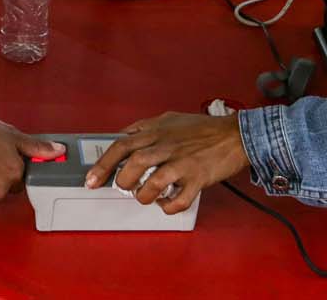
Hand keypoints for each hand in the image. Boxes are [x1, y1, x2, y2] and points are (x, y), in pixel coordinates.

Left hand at [83, 112, 249, 213]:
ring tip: (145, 196)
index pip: (122, 144)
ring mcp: (183, 162)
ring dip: (144, 195)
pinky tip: (166, 204)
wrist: (235, 135)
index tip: (91, 179)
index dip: (103, 164)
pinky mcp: (198, 178)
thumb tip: (124, 135)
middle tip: (123, 188)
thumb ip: (146, 126)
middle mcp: (168, 145)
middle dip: (122, 181)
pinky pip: (180, 199)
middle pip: (133, 163)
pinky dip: (168, 207)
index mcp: (158, 131)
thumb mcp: (170, 119)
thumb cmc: (203, 129)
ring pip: (153, 182)